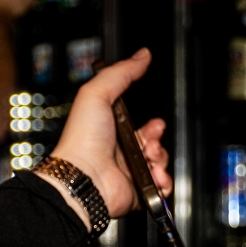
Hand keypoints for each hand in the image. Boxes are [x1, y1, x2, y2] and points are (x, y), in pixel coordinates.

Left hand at [42, 48, 171, 225]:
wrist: (83, 177)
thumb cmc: (82, 138)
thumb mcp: (97, 93)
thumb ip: (121, 73)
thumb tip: (142, 55)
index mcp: (111, 132)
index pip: (142, 127)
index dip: (153, 125)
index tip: (154, 123)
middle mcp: (119, 153)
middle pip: (154, 144)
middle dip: (158, 140)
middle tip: (150, 141)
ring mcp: (128, 173)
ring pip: (160, 164)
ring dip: (161, 159)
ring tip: (149, 159)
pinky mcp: (136, 192)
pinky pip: (160, 187)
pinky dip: (163, 181)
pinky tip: (154, 176)